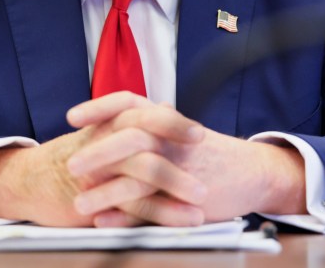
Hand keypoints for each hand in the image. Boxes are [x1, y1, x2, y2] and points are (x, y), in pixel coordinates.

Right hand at [0, 93, 206, 226]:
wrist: (30, 181)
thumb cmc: (74, 156)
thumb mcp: (103, 133)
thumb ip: (136, 122)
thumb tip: (167, 106)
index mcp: (110, 123)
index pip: (143, 111)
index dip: (172, 121)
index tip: (199, 134)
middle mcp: (104, 140)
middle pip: (145, 135)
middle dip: (178, 146)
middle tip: (206, 157)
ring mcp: (99, 169)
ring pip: (142, 170)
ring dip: (176, 184)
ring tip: (201, 200)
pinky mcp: (95, 198)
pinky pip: (134, 205)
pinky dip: (162, 213)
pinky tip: (182, 220)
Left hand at [66, 92, 307, 226]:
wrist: (252, 173)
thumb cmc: (207, 153)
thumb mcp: (177, 131)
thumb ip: (147, 127)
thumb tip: (108, 124)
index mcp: (165, 120)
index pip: (128, 103)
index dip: (99, 107)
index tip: (72, 117)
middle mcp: (171, 139)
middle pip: (131, 137)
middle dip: (98, 152)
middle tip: (72, 166)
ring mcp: (180, 169)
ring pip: (138, 177)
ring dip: (105, 192)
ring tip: (78, 204)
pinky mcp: (187, 200)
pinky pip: (152, 209)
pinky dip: (125, 216)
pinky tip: (104, 221)